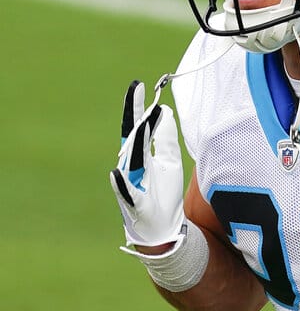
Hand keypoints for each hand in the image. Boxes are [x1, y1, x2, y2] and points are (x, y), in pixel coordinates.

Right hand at [109, 81, 185, 247]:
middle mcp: (130, 165)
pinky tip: (118, 171)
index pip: (138, 126)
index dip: (138, 107)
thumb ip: (165, 137)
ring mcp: (129, 183)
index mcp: (139, 154)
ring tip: (140, 121)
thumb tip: (165, 111)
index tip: (138, 85)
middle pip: (134, 137)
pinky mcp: (132, 203)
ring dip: (135, 140)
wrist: (163, 224)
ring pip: (131, 159)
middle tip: (137, 91)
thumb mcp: (170, 160)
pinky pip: (126, 191)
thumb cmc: (164, 192)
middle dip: (136, 115)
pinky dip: (121, 182)